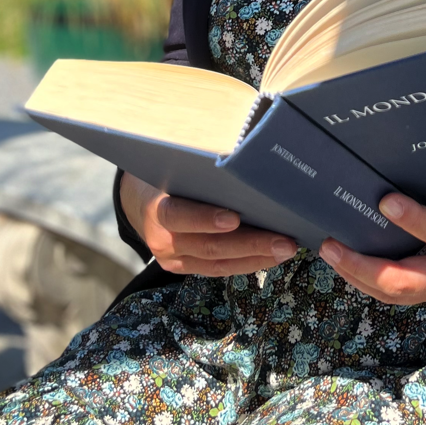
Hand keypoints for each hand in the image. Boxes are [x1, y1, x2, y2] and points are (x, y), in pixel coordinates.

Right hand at [118, 171, 297, 275]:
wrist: (139, 201)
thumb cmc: (166, 175)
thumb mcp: (173, 166)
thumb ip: (197, 168)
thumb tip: (239, 156)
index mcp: (155, 208)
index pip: (177, 216)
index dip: (204, 219)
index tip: (234, 218)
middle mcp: (162, 239)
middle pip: (209, 246)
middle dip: (251, 244)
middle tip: (284, 240)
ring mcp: (173, 258)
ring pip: (218, 263)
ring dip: (256, 257)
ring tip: (286, 249)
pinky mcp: (184, 267)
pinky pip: (219, 269)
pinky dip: (247, 263)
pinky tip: (270, 256)